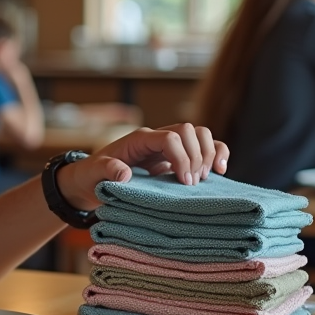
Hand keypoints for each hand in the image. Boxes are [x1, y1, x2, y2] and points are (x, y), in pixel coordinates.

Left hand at [56, 123, 229, 210]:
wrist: (92, 180)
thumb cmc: (92, 175)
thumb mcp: (94, 172)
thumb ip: (106, 170)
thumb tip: (123, 175)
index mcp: (139, 139)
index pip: (171, 137)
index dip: (182, 157)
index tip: (185, 181)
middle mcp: (156, 138)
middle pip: (189, 131)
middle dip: (197, 156)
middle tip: (192, 183)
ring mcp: (168, 146)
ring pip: (200, 135)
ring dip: (209, 153)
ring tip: (207, 178)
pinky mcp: (176, 157)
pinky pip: (203, 148)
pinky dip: (217, 154)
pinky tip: (221, 170)